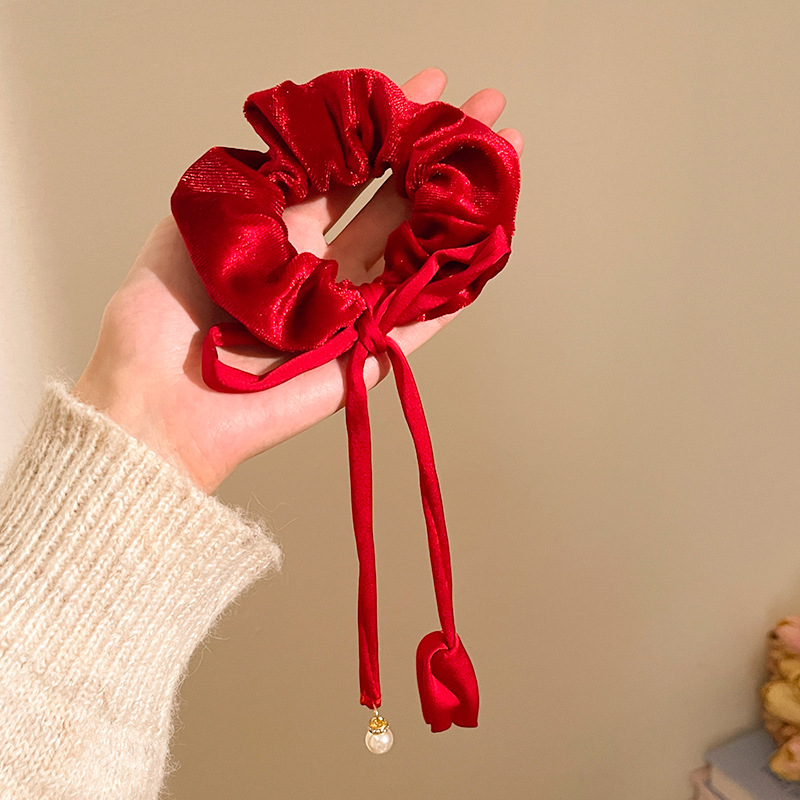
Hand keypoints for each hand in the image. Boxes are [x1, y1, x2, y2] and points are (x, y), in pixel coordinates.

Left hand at [72, 68, 523, 493]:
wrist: (160, 404)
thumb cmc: (160, 319)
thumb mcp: (190, 223)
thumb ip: (244, 182)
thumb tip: (295, 144)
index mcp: (282, 233)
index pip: (350, 171)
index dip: (389, 128)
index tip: (429, 86)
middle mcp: (325, 268)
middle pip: (394, 204)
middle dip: (440, 155)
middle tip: (485, 110)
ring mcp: (351, 312)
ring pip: (417, 252)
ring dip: (461, 209)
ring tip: (502, 159)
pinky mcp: (367, 358)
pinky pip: (421, 320)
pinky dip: (456, 285)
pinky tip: (489, 241)